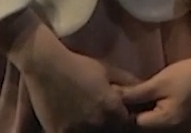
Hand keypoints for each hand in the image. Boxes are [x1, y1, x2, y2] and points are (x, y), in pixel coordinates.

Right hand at [20, 46, 138, 132]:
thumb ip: (128, 82)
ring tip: (83, 116)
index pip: (127, 126)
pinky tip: (71, 124)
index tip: (117, 116)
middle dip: (108, 126)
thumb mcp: (106, 69)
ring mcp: (78, 130)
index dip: (123, 122)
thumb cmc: (78, 64)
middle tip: (96, 112)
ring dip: (91, 129)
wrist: (46, 64)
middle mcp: (98, 123)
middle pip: (111, 132)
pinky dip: (73, 131)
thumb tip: (144, 89)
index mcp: (112, 109)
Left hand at [119, 52, 190, 130]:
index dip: (131, 108)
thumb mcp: (158, 83)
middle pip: (149, 127)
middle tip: (142, 94)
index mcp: (168, 123)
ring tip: (154, 97)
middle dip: (141, 112)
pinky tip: (166, 101)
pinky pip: (172, 126)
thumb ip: (136, 94)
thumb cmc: (187, 75)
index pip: (137, 123)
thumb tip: (114, 97)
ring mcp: (187, 131)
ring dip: (153, 114)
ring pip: (160, 127)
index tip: (131, 94)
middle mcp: (178, 132)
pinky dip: (165, 116)